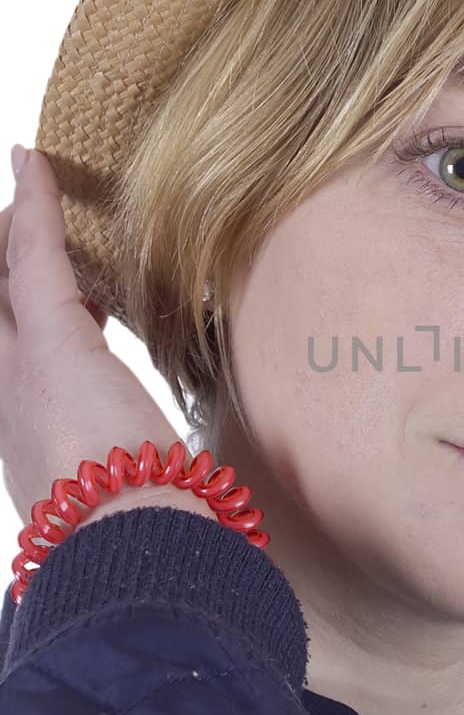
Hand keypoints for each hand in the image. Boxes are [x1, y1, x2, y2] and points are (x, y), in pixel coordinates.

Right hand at [0, 144, 198, 533]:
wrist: (127, 549)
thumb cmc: (143, 529)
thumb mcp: (137, 489)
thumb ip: (148, 468)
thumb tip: (193, 480)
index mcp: (28, 436)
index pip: (15, 356)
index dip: (19, 316)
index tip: (48, 293)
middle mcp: (7, 399)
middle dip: (3, 266)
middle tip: (16, 220)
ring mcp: (17, 369)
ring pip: (4, 280)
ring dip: (17, 235)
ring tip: (29, 197)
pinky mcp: (51, 341)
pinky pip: (34, 254)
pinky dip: (35, 205)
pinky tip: (33, 164)